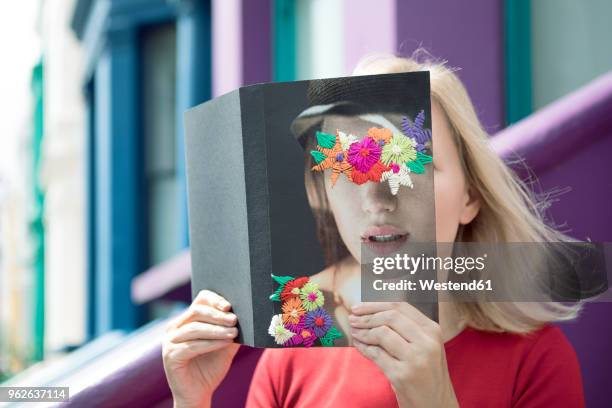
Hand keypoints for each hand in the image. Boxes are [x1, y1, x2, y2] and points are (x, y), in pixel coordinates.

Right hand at [162, 290, 239, 407]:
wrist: (199, 393)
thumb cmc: (211, 366)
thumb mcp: (225, 345)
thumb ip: (231, 330)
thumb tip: (247, 316)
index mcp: (187, 320)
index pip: (200, 300)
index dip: (214, 300)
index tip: (229, 306)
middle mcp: (175, 327)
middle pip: (196, 311)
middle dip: (217, 315)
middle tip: (234, 320)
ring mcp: (170, 341)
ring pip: (195, 328)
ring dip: (216, 329)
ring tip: (234, 332)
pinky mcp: (170, 356)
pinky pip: (192, 346)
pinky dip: (211, 343)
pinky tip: (225, 342)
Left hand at [349, 302, 458, 407]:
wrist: (437, 404)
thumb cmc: (427, 374)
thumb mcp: (425, 347)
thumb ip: (406, 329)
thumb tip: (371, 312)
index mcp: (433, 330)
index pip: (401, 306)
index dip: (375, 304)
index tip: (359, 307)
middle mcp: (427, 342)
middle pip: (390, 316)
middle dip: (366, 316)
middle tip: (352, 319)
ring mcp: (416, 359)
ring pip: (381, 333)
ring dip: (363, 332)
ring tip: (355, 333)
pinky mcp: (402, 375)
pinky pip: (376, 354)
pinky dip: (363, 348)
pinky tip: (359, 346)